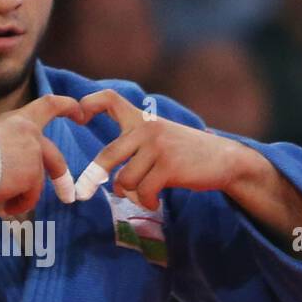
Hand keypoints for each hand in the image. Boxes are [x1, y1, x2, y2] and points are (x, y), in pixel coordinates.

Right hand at [0, 94, 88, 215]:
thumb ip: (12, 146)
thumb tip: (21, 170)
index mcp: (17, 120)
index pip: (49, 104)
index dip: (68, 106)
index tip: (81, 113)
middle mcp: (29, 132)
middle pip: (54, 158)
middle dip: (61, 179)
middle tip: (68, 196)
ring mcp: (33, 153)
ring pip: (37, 183)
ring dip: (19, 196)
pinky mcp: (33, 174)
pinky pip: (30, 197)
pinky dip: (16, 205)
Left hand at [73, 90, 255, 209]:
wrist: (224, 159)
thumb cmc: (186, 152)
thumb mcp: (160, 136)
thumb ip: (134, 145)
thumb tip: (106, 178)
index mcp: (142, 119)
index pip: (111, 100)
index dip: (89, 104)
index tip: (77, 115)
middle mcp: (147, 128)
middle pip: (108, 155)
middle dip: (93, 178)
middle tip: (82, 194)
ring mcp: (158, 147)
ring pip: (124, 180)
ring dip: (131, 194)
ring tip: (145, 194)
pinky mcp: (168, 166)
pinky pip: (143, 192)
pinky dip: (146, 202)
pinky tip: (155, 201)